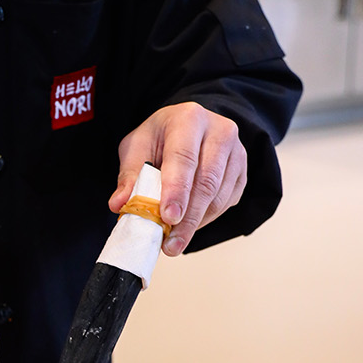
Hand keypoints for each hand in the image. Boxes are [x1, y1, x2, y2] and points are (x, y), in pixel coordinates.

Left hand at [109, 102, 246, 255]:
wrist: (190, 126)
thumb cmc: (162, 136)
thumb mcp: (138, 146)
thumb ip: (130, 174)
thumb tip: (120, 204)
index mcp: (189, 119)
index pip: (184, 158)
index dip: (177, 190)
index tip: (168, 217)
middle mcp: (220, 132)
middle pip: (206, 182)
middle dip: (188, 218)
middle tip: (171, 244)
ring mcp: (237, 152)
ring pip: (219, 197)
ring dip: (196, 223)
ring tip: (175, 240)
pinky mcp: (242, 172)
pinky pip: (226, 202)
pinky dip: (206, 219)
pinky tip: (189, 224)